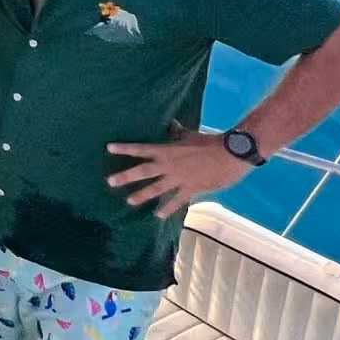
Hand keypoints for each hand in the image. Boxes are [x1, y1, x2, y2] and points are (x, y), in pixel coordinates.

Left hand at [106, 131, 251, 218]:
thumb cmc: (211, 142)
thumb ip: (178, 132)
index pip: (141, 148)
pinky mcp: (191, 189)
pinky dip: (167, 208)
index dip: (124, 148)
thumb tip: (171, 124)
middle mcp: (169, 165)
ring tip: (129, 201)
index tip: (109, 148)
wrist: (231, 154)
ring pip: (155, 188)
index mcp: (167, 150)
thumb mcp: (190, 135)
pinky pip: (176, 201)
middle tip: (110, 181)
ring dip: (141, 195)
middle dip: (125, 176)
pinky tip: (158, 215)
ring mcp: (178, 178)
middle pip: (142, 171)